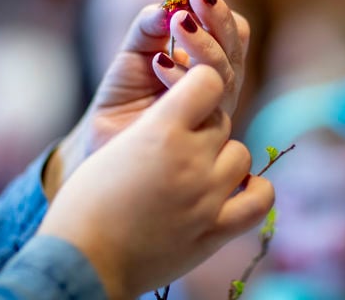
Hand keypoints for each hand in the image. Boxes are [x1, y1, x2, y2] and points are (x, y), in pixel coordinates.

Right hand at [38, 66, 273, 298]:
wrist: (83, 263)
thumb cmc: (84, 205)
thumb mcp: (114, 148)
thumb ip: (154, 127)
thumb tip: (183, 117)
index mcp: (160, 131)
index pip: (209, 81)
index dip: (199, 84)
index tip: (188, 95)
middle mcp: (191, 160)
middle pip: (221, 121)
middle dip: (202, 128)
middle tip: (177, 146)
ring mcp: (208, 197)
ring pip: (241, 154)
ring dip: (222, 158)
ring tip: (197, 172)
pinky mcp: (216, 231)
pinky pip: (261, 200)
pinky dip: (255, 191)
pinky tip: (237, 190)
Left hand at [44, 0, 249, 199]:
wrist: (103, 141)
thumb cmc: (123, 95)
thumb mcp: (134, 51)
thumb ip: (150, 25)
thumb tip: (167, 4)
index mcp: (212, 64)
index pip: (233, 33)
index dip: (220, 12)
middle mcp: (220, 89)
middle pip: (235, 50)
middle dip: (218, 20)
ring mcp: (212, 114)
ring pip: (224, 74)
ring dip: (202, 44)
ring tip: (178, 22)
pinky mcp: (197, 137)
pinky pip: (203, 103)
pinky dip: (181, 76)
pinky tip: (158, 62)